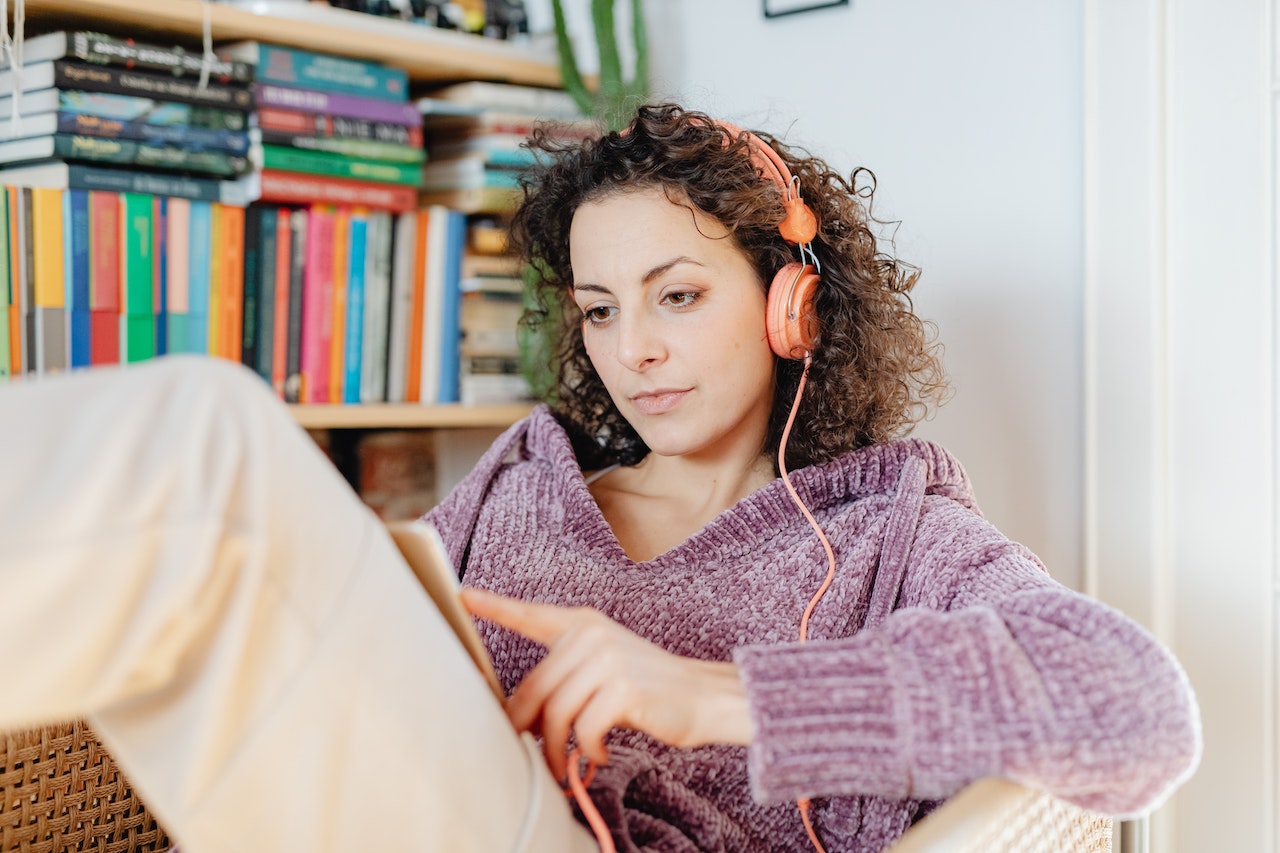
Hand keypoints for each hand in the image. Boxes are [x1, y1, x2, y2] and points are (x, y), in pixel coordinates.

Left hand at [460, 588, 752, 779]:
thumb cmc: (648, 690)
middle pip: (534, 688)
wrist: (703, 697)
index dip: (494, 606)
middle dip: (527, 729)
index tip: (463, 594)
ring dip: (555, 750)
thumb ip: (565, 677)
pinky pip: (583, 729)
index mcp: (583, 624)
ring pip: (554, 714)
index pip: (530, 615)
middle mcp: (591, 635)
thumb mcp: (604, 668)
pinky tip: (597, 756)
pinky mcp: (622, 688)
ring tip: (566, 765)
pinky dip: (587, 752)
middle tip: (534, 756)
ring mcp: (607, 659)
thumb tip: (518, 716)